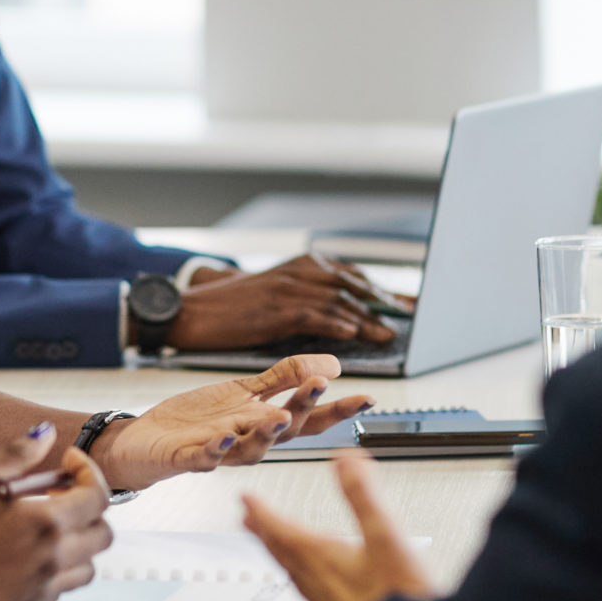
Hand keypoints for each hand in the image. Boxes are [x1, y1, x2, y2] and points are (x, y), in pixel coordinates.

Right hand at [0, 424, 112, 600]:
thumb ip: (17, 454)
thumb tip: (45, 433)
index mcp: (47, 523)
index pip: (98, 496)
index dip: (89, 472)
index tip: (70, 461)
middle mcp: (55, 558)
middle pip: (103, 533)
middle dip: (89, 509)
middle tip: (59, 494)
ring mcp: (45, 586)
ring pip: (89, 565)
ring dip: (79, 542)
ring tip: (48, 527)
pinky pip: (64, 586)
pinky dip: (60, 568)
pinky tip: (32, 553)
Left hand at [91, 356, 374, 489]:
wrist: (146, 441)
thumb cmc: (197, 421)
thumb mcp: (245, 391)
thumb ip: (286, 377)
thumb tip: (333, 363)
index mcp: (266, 425)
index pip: (310, 418)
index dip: (338, 410)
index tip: (366, 399)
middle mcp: (249, 442)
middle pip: (286, 431)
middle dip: (304, 409)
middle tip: (320, 386)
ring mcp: (221, 452)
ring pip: (252, 449)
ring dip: (268, 433)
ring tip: (282, 415)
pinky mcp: (188, 458)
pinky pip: (206, 458)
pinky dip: (218, 449)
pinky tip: (226, 437)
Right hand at [166, 254, 411, 350]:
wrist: (192, 310)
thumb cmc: (232, 309)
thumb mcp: (275, 295)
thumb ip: (308, 297)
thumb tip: (345, 315)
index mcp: (301, 266)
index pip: (351, 275)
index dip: (381, 290)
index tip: (408, 304)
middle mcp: (299, 271)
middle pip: (352, 284)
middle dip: (384, 301)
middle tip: (410, 316)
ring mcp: (287, 288)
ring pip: (337, 300)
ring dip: (367, 318)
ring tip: (388, 334)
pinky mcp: (274, 309)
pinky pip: (313, 314)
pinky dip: (336, 323)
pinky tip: (353, 333)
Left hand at [241, 451, 433, 600]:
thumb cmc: (400, 596)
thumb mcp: (386, 536)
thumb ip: (364, 496)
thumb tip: (345, 460)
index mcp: (321, 559)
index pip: (280, 530)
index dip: (261, 510)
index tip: (244, 497)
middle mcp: (317, 581)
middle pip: (280, 551)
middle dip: (262, 531)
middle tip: (245, 517)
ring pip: (291, 571)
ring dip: (277, 552)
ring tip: (270, 543)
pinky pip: (308, 588)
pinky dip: (299, 573)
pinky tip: (311, 579)